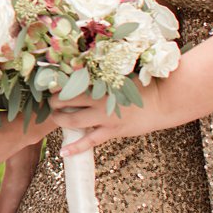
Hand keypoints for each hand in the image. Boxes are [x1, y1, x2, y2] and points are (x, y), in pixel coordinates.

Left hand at [49, 79, 173, 155]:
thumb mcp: (122, 74)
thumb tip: (87, 60)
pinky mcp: (112, 131)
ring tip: (55, 117)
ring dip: (60, 119)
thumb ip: (104, 71)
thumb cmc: (143, 84)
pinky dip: (75, 147)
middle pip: (67, 100)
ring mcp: (105, 117)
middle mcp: (100, 100)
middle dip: (54, 101)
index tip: (48, 82)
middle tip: (49, 100)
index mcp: (101, 82)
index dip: (57, 83)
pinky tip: (62, 152)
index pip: (71, 81)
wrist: (164, 101)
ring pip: (73, 121)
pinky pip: (90, 141)